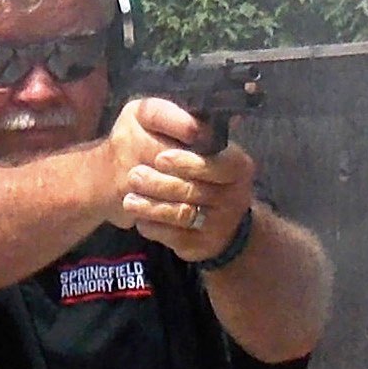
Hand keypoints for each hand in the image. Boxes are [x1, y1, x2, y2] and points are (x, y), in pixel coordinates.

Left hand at [118, 106, 255, 259]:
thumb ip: (189, 131)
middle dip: (160, 183)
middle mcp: (236, 196)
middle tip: (134, 176)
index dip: (188, 163)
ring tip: (129, 199)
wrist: (218, 216)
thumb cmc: (200, 170)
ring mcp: (221, 224)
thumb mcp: (201, 145)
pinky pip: (174, 236)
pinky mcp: (204, 245)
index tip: (161, 158)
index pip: (217, 165)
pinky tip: (140, 219)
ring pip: (181, 215)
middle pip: (193, 190)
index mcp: (238, 166)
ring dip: (152, 206)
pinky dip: (154, 227)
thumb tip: (185, 122)